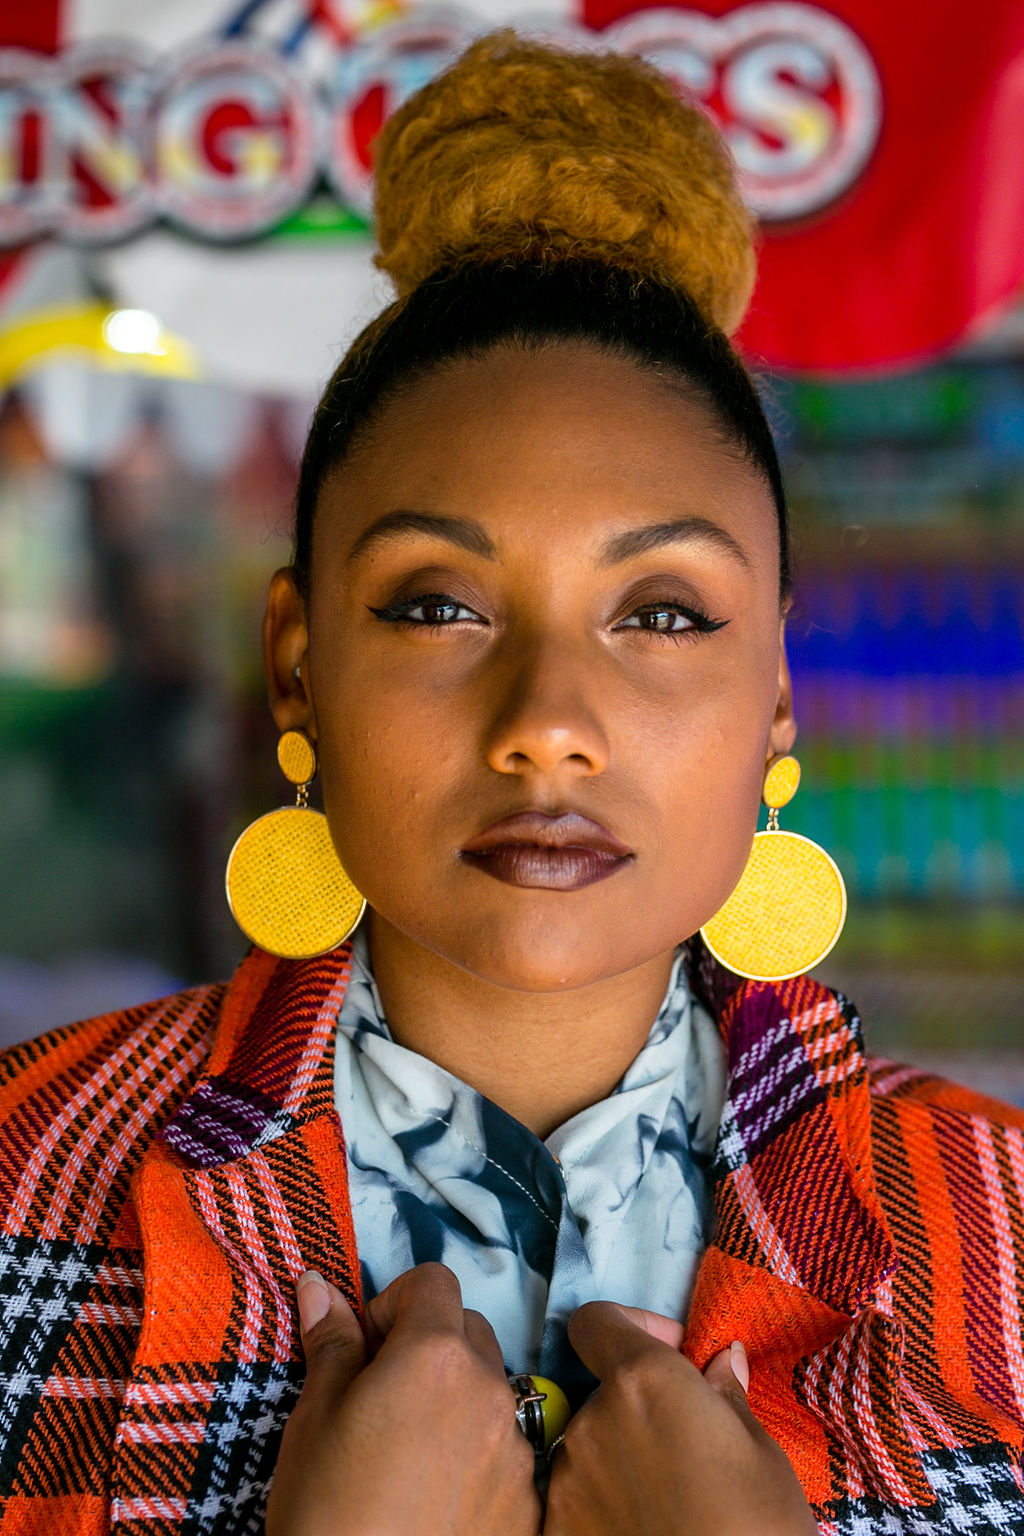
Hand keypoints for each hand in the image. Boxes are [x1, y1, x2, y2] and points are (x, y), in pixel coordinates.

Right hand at [266, 1262, 540, 1535]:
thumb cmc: (326, 1512)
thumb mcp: (314, 1419)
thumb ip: (331, 1344)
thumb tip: (319, 1285)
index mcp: (435, 1355)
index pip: (433, 1281)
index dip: (392, 1303)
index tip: (363, 1346)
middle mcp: (489, 1390)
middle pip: (468, 1330)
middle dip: (426, 1345)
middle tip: (380, 1396)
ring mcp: (516, 1449)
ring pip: (489, 1390)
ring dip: (454, 1400)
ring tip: (405, 1452)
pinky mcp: (528, 1503)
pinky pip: (507, 1450)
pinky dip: (476, 1454)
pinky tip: (434, 1494)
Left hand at [545, 1303, 817, 1535]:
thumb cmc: (759, 1529)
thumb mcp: (763, 1456)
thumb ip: (727, 1398)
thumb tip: (721, 1359)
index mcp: (643, 1381)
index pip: (596, 1321)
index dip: (631, 1326)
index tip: (672, 1351)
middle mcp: (591, 1419)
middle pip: (602, 1391)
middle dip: (639, 1407)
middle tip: (688, 1446)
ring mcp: (567, 1480)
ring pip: (589, 1446)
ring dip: (621, 1457)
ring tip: (671, 1499)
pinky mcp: (556, 1528)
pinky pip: (575, 1497)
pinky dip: (603, 1504)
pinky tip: (644, 1528)